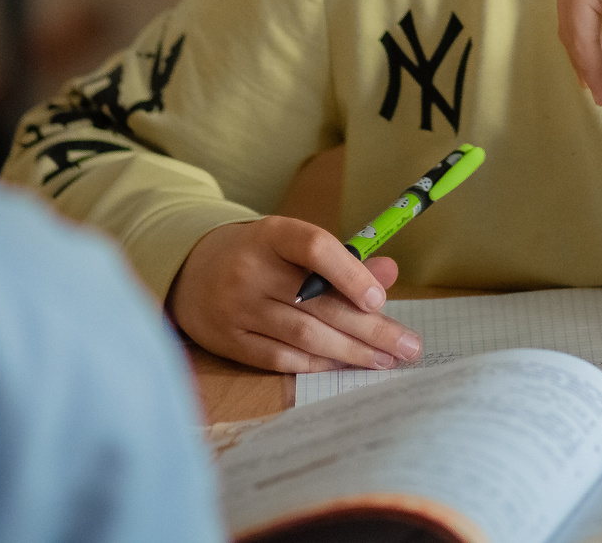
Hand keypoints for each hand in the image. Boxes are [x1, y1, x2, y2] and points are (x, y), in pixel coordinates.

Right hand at [169, 217, 417, 373]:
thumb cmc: (260, 255)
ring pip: (304, 336)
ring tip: (387, 360)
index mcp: (271, 235)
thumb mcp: (294, 244)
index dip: (351, 274)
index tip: (381, 299)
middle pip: (318, 304)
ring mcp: (238, 309)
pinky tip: (346, 366)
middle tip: (409, 346)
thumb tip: (389, 274)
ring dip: (351, 352)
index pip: (314, 249)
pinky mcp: (231, 342)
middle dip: (371, 329)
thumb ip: (343, 259)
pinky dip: (318, 364)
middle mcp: (251, 271)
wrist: (192, 271)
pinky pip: (282, 358)